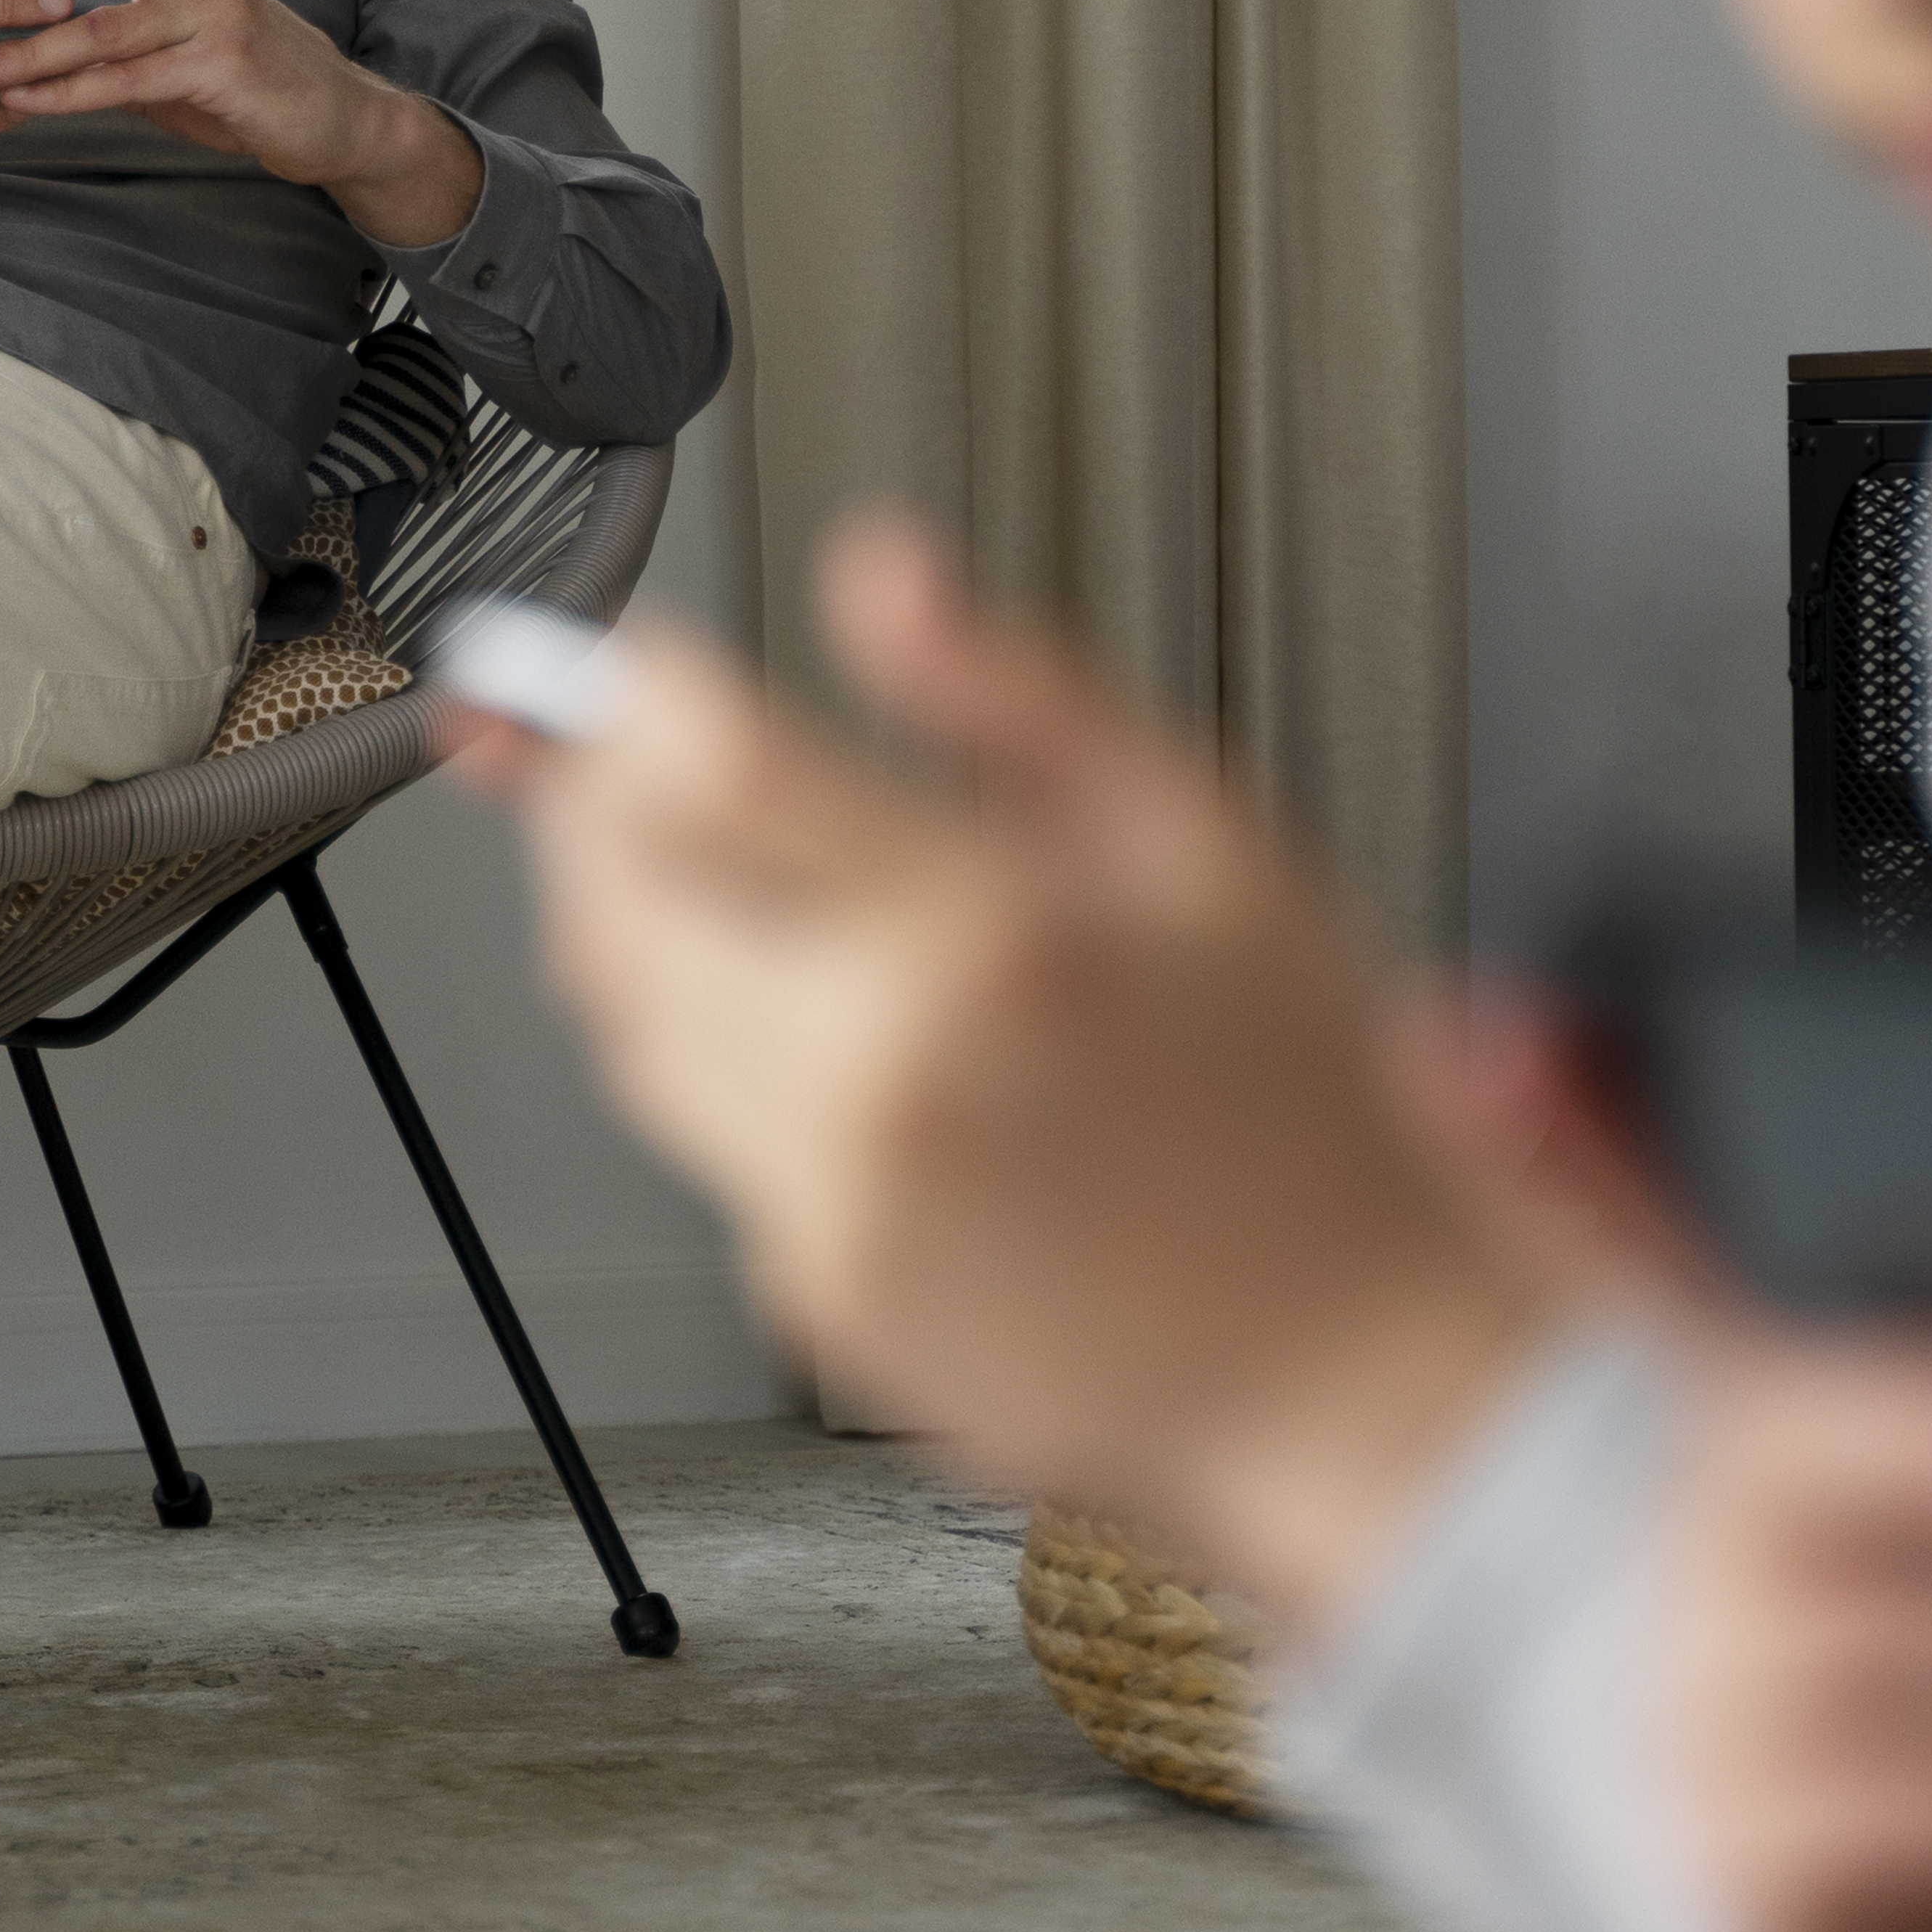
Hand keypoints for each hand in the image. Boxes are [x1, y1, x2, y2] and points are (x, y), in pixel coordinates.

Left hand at [0, 0, 481, 246]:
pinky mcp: (219, 66)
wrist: (335, 119)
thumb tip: (43, 44)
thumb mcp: (182, 46)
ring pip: (102, 29)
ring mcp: (212, 17)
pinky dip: (68, 95)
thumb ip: (122, 37)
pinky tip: (26, 101)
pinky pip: (127, 82)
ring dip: (29, 51)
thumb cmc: (252, 81)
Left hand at [448, 511, 1556, 1628]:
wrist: (1341, 1354)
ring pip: (630, 1031)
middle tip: (616, 765)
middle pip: (616, 904)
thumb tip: (884, 576)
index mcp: (987, 933)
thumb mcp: (1199, 839)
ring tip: (723, 892)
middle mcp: (886, 1075)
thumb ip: (1014, 693)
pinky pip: (709, 1152)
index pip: (709, 771)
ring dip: (637, 939)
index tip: (629, 670)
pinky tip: (849, 1060)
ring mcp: (838, 1200)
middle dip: (589, 812)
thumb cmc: (1300, 1107)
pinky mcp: (818, 1297)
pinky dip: (736, 1082)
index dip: (631, 698)